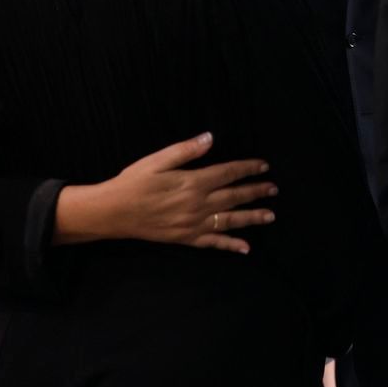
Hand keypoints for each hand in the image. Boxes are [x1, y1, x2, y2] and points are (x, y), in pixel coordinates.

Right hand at [54, 133, 275, 251]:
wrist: (114, 212)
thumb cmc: (134, 182)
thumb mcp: (157, 160)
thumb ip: (185, 150)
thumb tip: (210, 138)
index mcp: (193, 182)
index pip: (228, 173)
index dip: (248, 169)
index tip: (264, 166)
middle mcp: (198, 205)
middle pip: (234, 197)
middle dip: (256, 192)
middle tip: (274, 189)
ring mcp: (193, 224)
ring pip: (230, 220)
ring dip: (252, 218)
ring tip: (270, 215)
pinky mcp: (186, 238)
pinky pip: (213, 243)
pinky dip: (230, 245)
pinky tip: (245, 247)